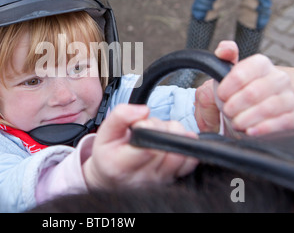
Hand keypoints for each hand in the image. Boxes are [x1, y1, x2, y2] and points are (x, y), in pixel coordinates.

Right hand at [83, 104, 197, 189]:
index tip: (141, 123)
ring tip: (158, 135)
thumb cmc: (109, 153)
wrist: (110, 178)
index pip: (148, 148)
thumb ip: (120, 115)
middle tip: (148, 127)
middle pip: (166, 147)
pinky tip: (173, 142)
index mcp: (121, 166)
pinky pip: (188, 165)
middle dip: (161, 129)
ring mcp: (158, 182)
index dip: (150, 128)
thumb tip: (144, 110)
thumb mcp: (105, 132)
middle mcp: (142, 177)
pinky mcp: (170, 182)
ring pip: (179, 154)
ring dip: (173, 136)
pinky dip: (186, 149)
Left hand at [195, 41, 293, 135]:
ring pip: (266, 108)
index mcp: (260, 65)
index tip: (221, 95)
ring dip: (245, 119)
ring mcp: (288, 98)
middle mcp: (278, 79)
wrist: (262, 110)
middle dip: (234, 106)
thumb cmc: (242, 91)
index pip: (241, 73)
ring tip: (236, 122)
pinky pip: (279, 123)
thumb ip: (224, 57)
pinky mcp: (293, 118)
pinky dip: (261, 129)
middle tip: (227, 112)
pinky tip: (250, 131)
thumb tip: (223, 50)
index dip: (227, 87)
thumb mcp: (229, 74)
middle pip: (252, 93)